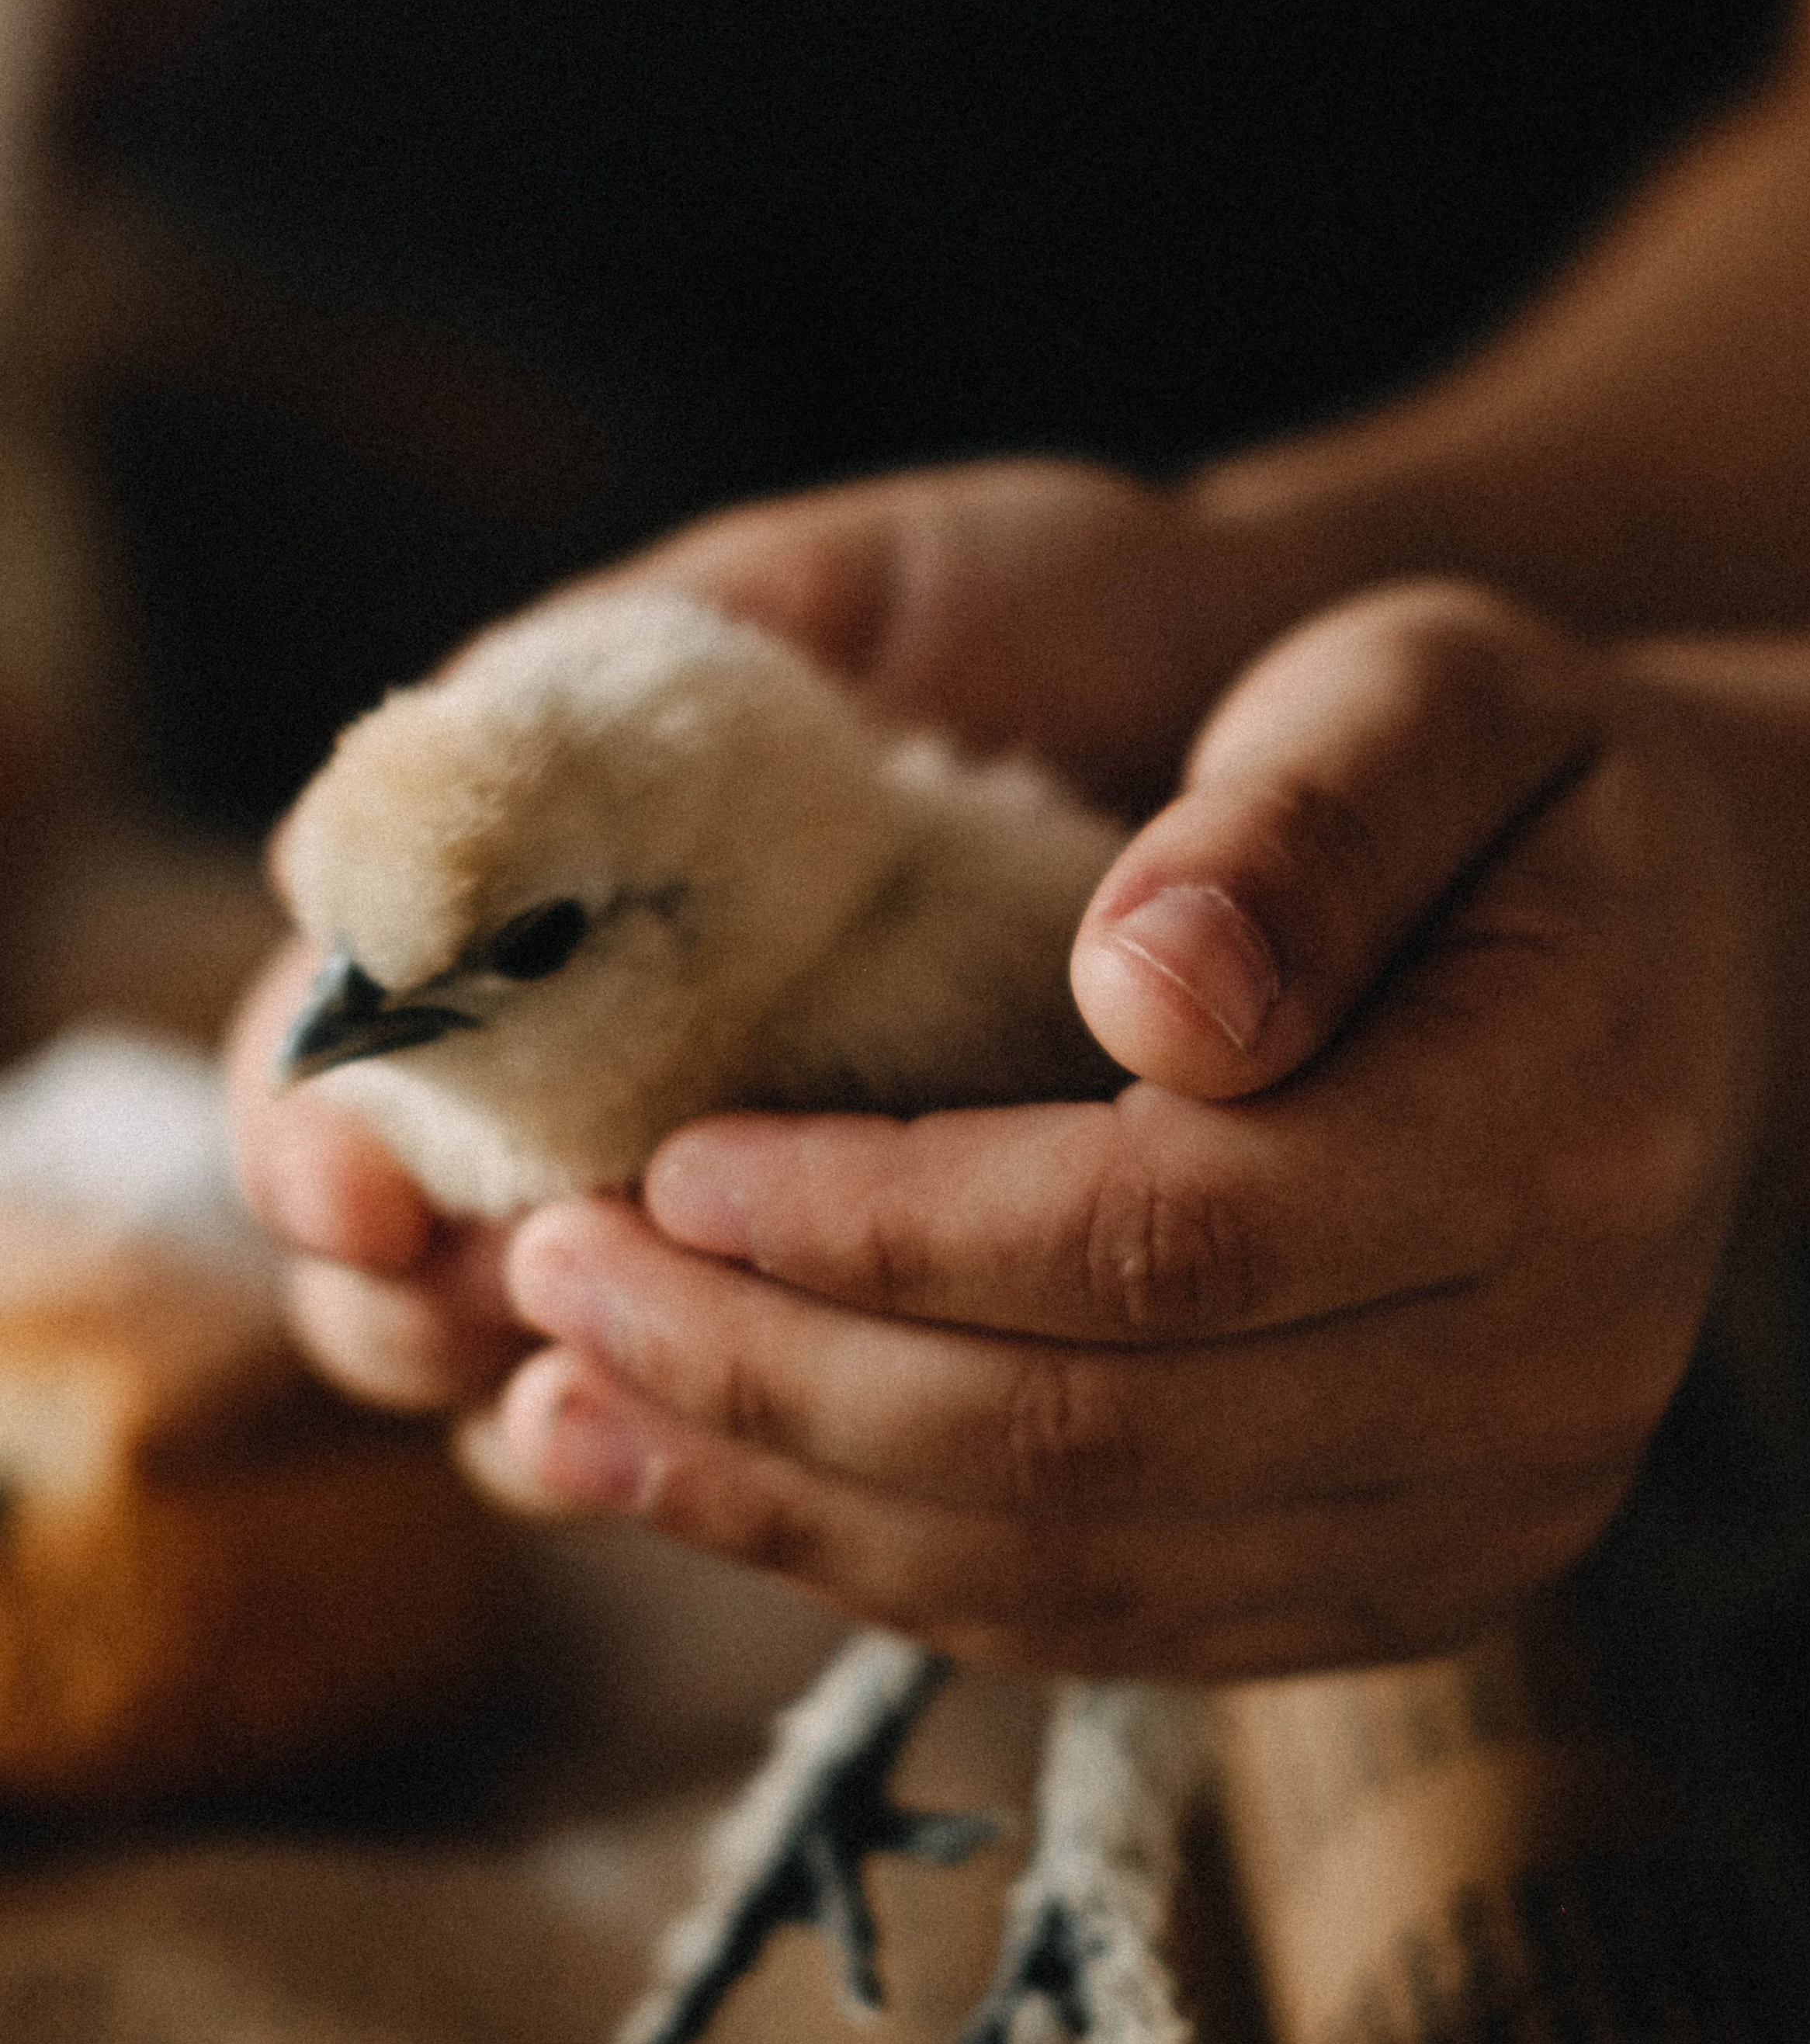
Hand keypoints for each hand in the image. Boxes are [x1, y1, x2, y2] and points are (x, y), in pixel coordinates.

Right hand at [229, 453, 1297, 1400]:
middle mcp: (611, 1074)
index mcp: (530, 912)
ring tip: (617, 1393)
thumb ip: (587, 687)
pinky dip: (762, 1447)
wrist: (1264, 671)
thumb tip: (354, 857)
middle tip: (496, 1297)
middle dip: (413, 1311)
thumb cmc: (1025, 603)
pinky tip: (785, 1441)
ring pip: (583, 1380)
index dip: (312, 1140)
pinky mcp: (917, 1289)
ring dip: (566, 1406)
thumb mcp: (805, 596)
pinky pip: (799, 1427)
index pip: (336, 1062)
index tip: (367, 1189)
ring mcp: (757, 1202)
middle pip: (412, 1265)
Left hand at [450, 583, 1783, 1678]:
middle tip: (550, 1280)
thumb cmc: (1525, 796)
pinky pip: (1114, 1624)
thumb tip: (1149, 987)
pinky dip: (893, 1569)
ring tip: (562, 1410)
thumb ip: (1302, 823)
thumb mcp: (1436, 698)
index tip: (677, 1160)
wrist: (1688, 972)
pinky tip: (726, 1484)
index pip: (1167, 1236)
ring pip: (1080, 1574)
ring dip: (791, 1502)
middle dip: (780, 1373)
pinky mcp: (1410, 1584)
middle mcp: (1551, 1379)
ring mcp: (1489, 1517)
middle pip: (1097, 1441)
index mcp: (1558, 1137)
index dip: (888, 1218)